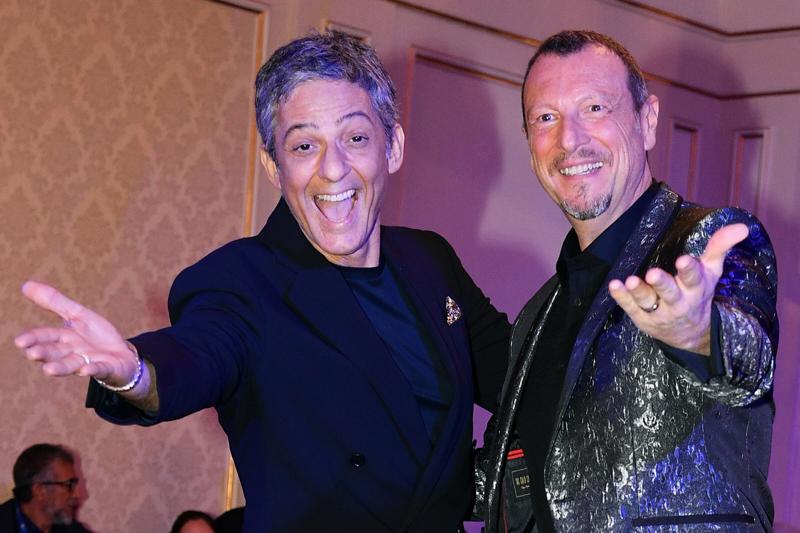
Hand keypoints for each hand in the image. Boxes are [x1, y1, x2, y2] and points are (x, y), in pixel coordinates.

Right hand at [14, 281, 138, 385]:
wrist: (121, 355)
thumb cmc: (95, 335)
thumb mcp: (77, 314)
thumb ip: (55, 302)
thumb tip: (25, 284)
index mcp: (64, 338)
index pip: (45, 337)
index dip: (33, 339)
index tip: (20, 341)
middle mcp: (72, 352)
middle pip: (56, 352)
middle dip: (44, 353)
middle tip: (32, 354)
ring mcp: (89, 362)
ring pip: (71, 365)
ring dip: (60, 367)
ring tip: (48, 370)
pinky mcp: (107, 368)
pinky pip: (99, 369)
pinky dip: (93, 369)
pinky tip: (86, 370)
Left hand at [608, 223, 748, 353]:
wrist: (690, 333)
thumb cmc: (698, 293)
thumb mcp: (711, 271)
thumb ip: (720, 247)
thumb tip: (742, 226)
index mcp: (695, 288)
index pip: (693, 278)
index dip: (689, 269)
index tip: (684, 260)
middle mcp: (678, 302)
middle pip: (669, 292)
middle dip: (662, 283)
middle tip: (653, 273)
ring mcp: (658, 312)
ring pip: (648, 302)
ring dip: (638, 291)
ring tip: (631, 280)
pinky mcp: (641, 318)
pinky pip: (630, 308)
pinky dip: (621, 297)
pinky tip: (614, 285)